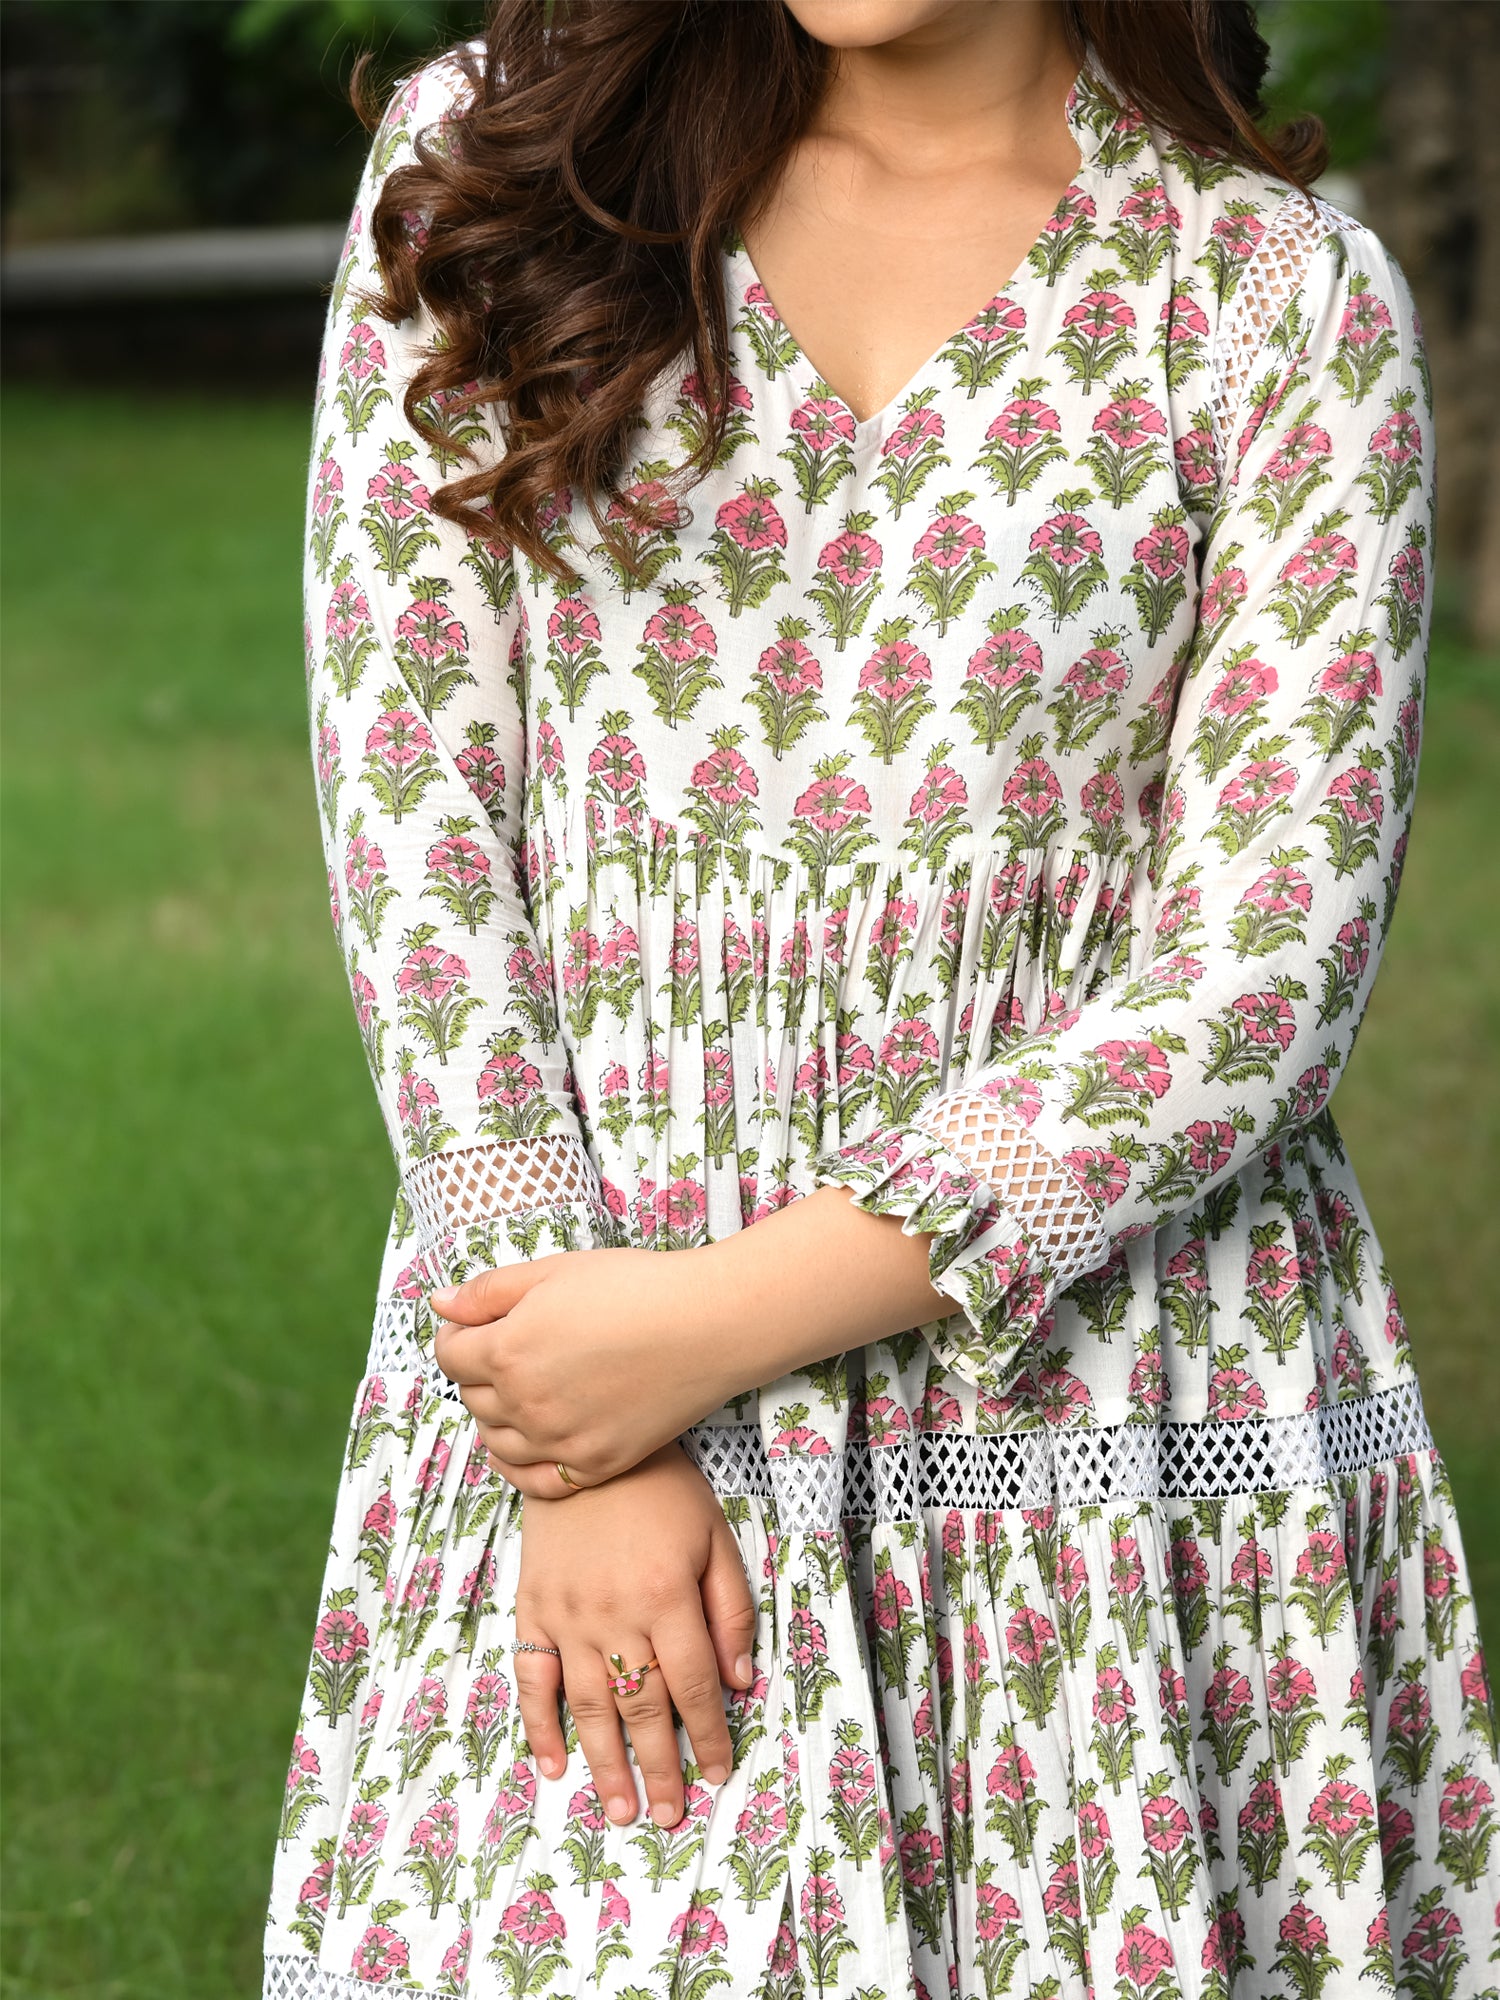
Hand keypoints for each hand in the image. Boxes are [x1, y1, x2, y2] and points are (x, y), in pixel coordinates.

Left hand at [432, 1187, 950, 1490]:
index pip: (449, 1355)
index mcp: (508, 1351)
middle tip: (514, 1349)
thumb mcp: (555, 1271)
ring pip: (498, 1441)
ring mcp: (559, 1441)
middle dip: (481, 1371)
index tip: (480, 1325)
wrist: (708, 1326)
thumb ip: (490, 1292)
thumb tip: (441, 1306)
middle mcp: (525, 1404)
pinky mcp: (594, 1465)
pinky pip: (534, 1480)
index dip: (459, 1334)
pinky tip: (535, 1438)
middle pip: (472, 1397)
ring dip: (499, 1416)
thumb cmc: (636, 1287)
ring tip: (527, 1389)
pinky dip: (523, 1463)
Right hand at [512, 1442, 755, 1828]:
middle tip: (669, 1816)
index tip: (719, 1773)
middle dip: (661, 1768)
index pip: (693, 1685)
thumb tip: (740, 1682)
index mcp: (667, 1596)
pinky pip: (532, 1679)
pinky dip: (540, 1726)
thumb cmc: (662, 1490)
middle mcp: (615, 1615)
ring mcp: (567, 1616)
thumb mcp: (715, 1536)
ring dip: (606, 1765)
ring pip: (590, 1706)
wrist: (586, 1447)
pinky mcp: (532, 1610)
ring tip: (622, 1811)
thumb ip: (729, 1610)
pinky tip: (554, 1765)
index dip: (709, 1735)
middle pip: (643, 1708)